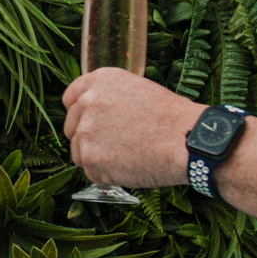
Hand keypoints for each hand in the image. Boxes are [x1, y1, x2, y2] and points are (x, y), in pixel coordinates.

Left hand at [63, 67, 200, 191]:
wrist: (186, 140)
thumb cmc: (172, 118)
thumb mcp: (139, 90)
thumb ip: (111, 98)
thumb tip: (99, 114)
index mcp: (99, 81)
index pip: (70, 98)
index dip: (79, 113)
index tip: (88, 123)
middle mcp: (87, 103)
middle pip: (71, 128)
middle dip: (88, 139)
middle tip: (114, 146)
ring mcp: (86, 132)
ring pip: (79, 153)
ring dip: (97, 159)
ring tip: (127, 157)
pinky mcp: (91, 159)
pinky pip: (92, 173)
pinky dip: (108, 176)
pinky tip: (130, 168)